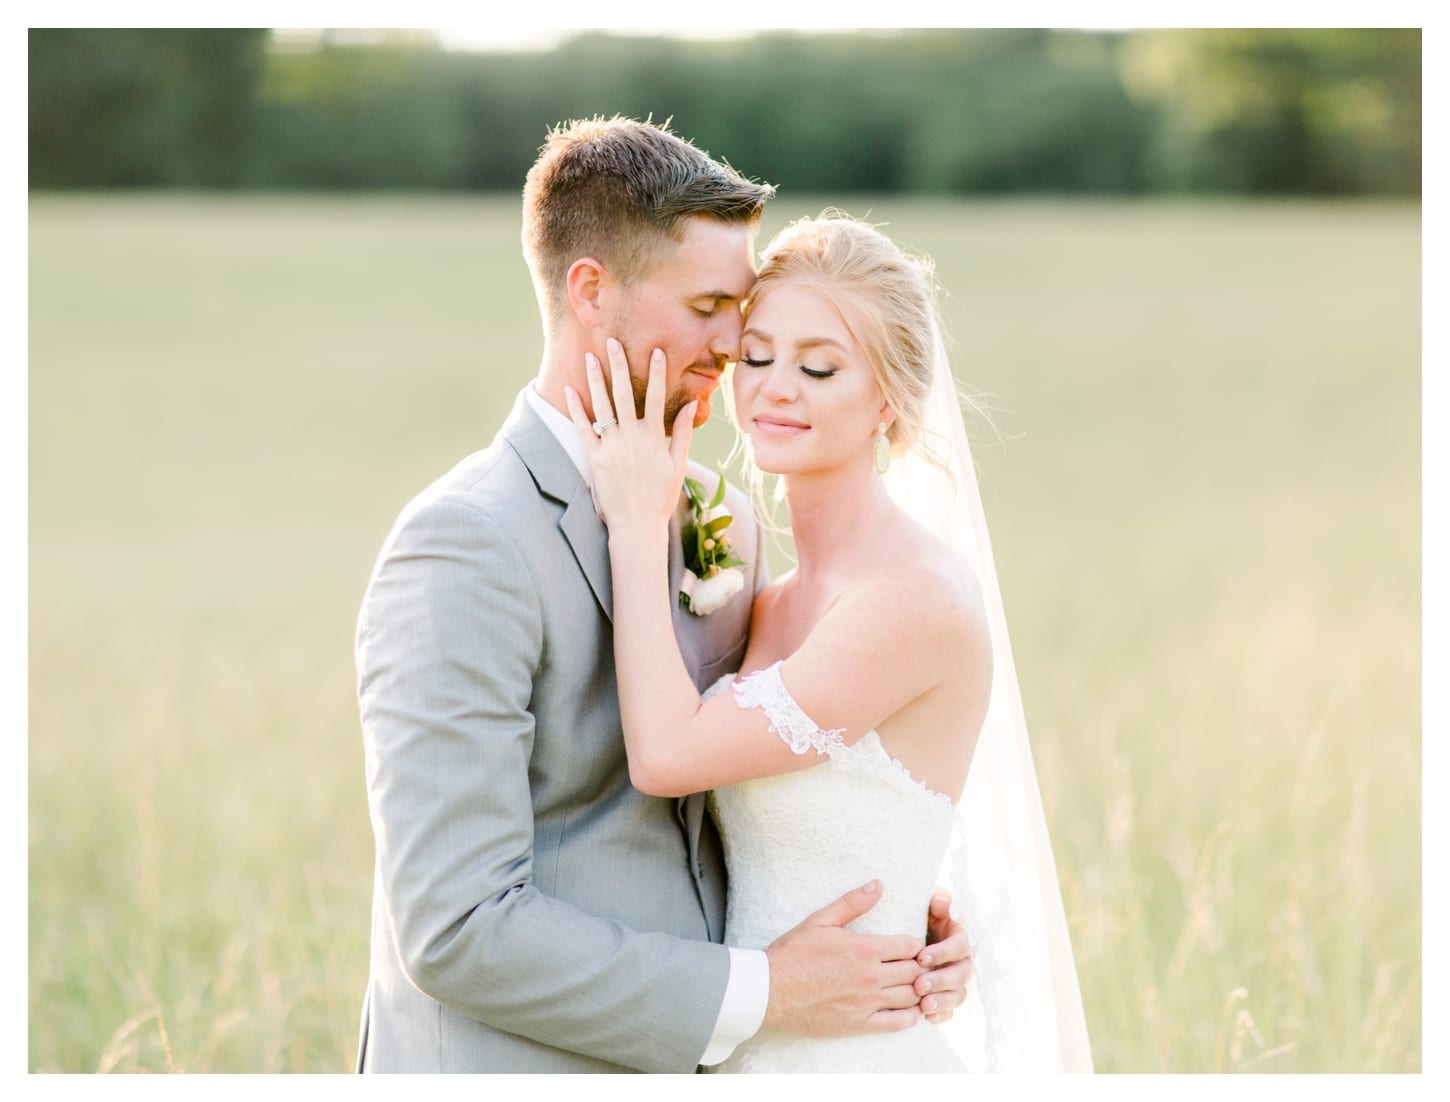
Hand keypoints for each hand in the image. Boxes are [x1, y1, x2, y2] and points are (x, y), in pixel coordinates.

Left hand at [564, 338, 695, 531]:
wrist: (637, 525)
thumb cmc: (660, 497)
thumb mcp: (678, 465)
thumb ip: (682, 434)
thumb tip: (690, 406)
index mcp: (654, 439)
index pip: (658, 398)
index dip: (657, 373)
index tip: (656, 351)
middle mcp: (632, 439)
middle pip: (625, 394)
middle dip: (619, 366)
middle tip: (612, 342)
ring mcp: (612, 448)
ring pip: (602, 406)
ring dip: (595, 380)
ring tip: (589, 357)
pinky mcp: (595, 459)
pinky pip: (583, 429)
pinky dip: (577, 409)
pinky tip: (571, 389)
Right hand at [762, 880, 925, 1037]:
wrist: (770, 991)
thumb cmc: (793, 953)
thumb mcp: (821, 920)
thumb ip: (852, 902)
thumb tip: (878, 884)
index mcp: (865, 949)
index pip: (910, 945)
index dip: (916, 945)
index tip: (913, 946)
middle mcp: (871, 976)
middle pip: (915, 971)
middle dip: (922, 967)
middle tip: (921, 967)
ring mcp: (867, 1002)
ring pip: (911, 997)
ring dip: (919, 991)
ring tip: (918, 986)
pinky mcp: (859, 1024)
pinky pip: (897, 1023)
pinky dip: (911, 1017)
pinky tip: (911, 1011)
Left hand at [915, 891, 972, 1023]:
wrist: (902, 935)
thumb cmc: (911, 915)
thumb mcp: (921, 904)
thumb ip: (934, 901)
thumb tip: (943, 902)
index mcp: (957, 936)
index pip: (959, 946)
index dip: (943, 952)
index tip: (921, 957)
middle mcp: (960, 959)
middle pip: (962, 973)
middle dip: (941, 980)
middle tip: (920, 985)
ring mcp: (954, 980)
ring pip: (958, 994)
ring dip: (943, 1001)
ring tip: (924, 1006)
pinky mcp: (946, 996)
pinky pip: (950, 1010)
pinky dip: (942, 1015)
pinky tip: (928, 1018)